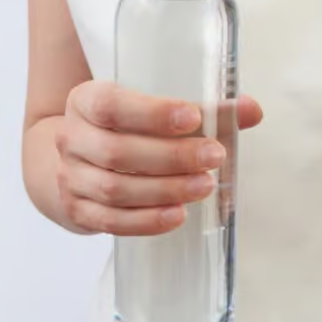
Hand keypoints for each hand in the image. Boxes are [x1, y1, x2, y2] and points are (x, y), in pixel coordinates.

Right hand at [55, 80, 261, 235]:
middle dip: (171, 156)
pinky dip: (146, 221)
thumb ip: (207, 108)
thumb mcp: (155, 109)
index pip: (111, 105)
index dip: (152, 113)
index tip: (193, 117)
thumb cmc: (127, 128)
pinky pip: (111, 221)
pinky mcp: (78, 211)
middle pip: (117, 151)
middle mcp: (71, 138)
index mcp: (85, 101)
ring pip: (115, 189)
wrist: (79, 159)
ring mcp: (70, 178)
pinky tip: (177, 215)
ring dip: (164, 190)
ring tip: (204, 186)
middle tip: (213, 156)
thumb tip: (251, 110)